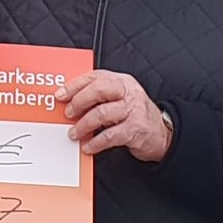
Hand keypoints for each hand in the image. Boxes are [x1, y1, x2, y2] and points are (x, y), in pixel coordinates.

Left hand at [57, 70, 172, 161]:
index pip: (94, 77)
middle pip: (98, 90)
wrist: (162, 134)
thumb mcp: (120, 98)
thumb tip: (70, 101)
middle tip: (67, 113)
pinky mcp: (136, 129)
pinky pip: (110, 135)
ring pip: (101, 113)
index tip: (60, 94)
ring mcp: (134, 110)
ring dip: (83, 125)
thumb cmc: (135, 114)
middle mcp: (129, 92)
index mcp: (121, 81)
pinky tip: (88, 146)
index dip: (74, 85)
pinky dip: (95, 142)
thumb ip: (99, 95)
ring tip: (74, 133)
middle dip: (78, 102)